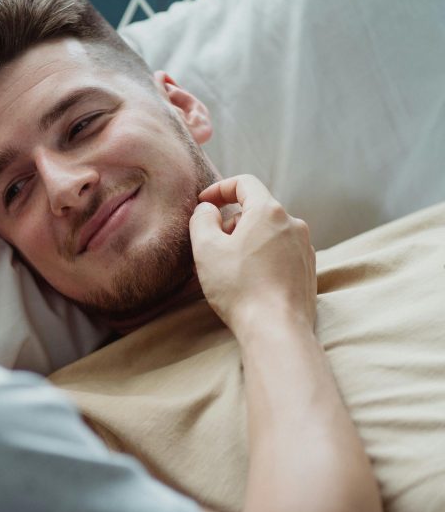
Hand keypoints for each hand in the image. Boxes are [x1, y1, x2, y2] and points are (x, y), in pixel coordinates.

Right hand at [189, 175, 315, 334]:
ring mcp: (305, 247)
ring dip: (246, 240)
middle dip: (231, 221)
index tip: (204, 204)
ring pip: (269, 231)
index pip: (245, 183)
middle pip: (257, 209)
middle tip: (211, 245)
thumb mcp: (206, 248)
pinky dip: (262, 256)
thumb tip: (208, 210)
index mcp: (269, 212)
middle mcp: (293, 224)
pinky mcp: (308, 269)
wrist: (277, 328)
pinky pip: (280, 251)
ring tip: (229, 266)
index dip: (220, 189)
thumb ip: (202, 219)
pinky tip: (249, 279)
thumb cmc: (239, 287)